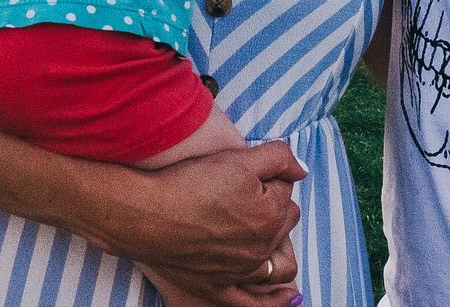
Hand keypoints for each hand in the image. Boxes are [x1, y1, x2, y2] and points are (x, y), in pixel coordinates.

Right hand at [81, 141, 304, 301]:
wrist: (147, 214)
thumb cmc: (191, 183)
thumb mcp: (239, 158)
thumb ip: (279, 158)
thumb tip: (301, 170)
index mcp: (272, 213)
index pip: (285, 191)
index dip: (269, 177)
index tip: (248, 171)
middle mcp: (262, 247)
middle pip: (283, 224)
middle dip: (275, 208)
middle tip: (249, 194)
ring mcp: (242, 271)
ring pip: (279, 264)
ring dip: (281, 249)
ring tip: (271, 235)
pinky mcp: (219, 287)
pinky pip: (253, 302)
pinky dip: (274, 300)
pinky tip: (289, 296)